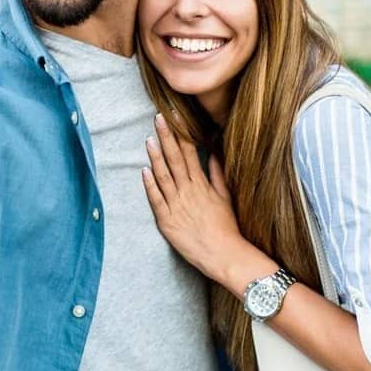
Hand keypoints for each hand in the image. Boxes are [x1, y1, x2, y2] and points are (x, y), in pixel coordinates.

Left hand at [141, 114, 247, 281]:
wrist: (224, 254)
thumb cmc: (226, 227)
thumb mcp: (225, 197)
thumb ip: (218, 175)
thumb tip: (215, 154)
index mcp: (202, 184)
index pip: (190, 151)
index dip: (181, 132)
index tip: (175, 116)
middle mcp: (188, 191)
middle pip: (175, 158)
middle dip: (166, 136)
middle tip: (158, 117)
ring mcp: (176, 205)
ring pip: (163, 176)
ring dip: (156, 156)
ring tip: (149, 139)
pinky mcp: (167, 221)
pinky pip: (156, 200)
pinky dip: (149, 185)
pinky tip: (144, 171)